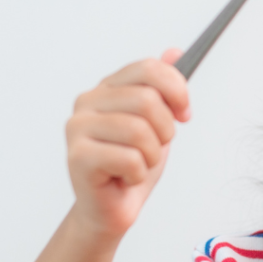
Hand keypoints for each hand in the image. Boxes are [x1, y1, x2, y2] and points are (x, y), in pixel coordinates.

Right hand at [65, 49, 189, 240]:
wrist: (111, 210)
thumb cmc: (131, 166)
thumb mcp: (157, 123)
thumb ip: (163, 88)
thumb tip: (174, 51)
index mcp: (106, 88)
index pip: (148, 69)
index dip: (176, 90)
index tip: (184, 114)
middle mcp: (87, 102)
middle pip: (147, 100)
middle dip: (164, 131)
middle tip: (154, 148)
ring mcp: (78, 128)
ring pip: (140, 131)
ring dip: (151, 156)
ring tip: (138, 165)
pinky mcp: (78, 157)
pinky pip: (130, 159)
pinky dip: (138, 175)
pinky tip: (124, 178)